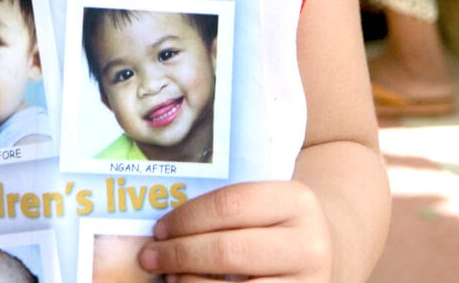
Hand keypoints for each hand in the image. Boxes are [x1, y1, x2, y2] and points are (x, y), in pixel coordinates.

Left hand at [140, 180, 332, 281]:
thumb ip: (227, 209)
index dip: (187, 218)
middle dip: (181, 254)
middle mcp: (308, 244)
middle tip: (150, 257)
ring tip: (169, 278)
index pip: (230, 205)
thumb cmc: (277, 222)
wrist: (325, 250)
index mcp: (295, 201)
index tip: (158, 228)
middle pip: (229, 250)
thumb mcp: (266, 203)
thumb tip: (163, 229)